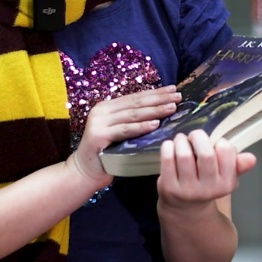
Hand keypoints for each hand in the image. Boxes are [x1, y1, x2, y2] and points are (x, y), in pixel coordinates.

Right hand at [66, 85, 181, 187]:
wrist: (85, 172)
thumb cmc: (106, 154)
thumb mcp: (120, 132)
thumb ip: (132, 121)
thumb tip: (159, 112)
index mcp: (108, 106)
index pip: (136, 96)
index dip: (155, 92)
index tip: (173, 90)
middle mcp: (102, 110)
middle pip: (136, 102)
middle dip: (158, 99)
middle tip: (177, 96)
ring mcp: (99, 121)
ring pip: (132, 114)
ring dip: (154, 111)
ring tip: (172, 108)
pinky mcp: (99, 135)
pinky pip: (124, 130)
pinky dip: (141, 127)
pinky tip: (155, 124)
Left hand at [157, 131, 256, 210]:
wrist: (185, 210)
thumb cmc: (207, 185)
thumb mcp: (224, 177)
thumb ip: (237, 165)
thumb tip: (252, 158)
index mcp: (226, 183)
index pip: (226, 152)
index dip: (219, 142)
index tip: (215, 143)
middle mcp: (208, 189)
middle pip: (205, 153)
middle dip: (198, 137)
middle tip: (195, 136)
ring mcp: (187, 189)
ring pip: (184, 154)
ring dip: (181, 140)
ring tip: (181, 140)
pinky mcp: (168, 187)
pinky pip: (167, 159)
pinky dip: (168, 146)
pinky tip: (171, 146)